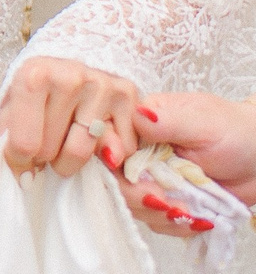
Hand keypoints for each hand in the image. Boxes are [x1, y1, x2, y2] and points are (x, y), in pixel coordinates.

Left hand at [0, 56, 140, 178]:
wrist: (66, 68)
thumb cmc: (34, 94)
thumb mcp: (10, 109)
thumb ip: (10, 139)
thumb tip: (27, 178)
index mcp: (34, 75)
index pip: (25, 143)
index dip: (19, 163)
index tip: (20, 164)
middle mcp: (70, 76)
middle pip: (51, 151)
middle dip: (43, 159)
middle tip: (42, 150)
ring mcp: (102, 85)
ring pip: (83, 152)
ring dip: (69, 161)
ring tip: (62, 147)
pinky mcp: (128, 95)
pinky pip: (119, 149)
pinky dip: (106, 155)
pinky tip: (93, 140)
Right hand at [118, 94, 255, 235]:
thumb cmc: (235, 132)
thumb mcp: (201, 122)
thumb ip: (166, 120)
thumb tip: (135, 114)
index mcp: (138, 121)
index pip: (104, 135)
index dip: (107, 152)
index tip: (121, 164)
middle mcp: (137, 150)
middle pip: (112, 176)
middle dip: (137, 194)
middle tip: (165, 201)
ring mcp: (149, 177)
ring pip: (131, 202)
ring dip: (159, 214)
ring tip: (189, 212)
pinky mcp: (164, 199)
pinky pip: (154, 219)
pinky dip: (174, 225)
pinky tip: (196, 219)